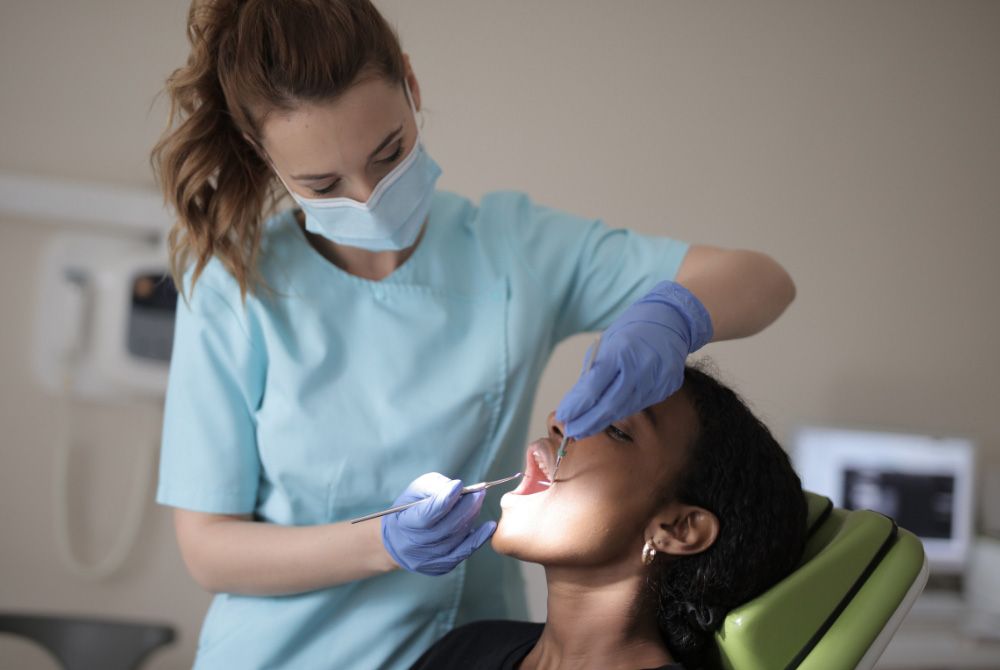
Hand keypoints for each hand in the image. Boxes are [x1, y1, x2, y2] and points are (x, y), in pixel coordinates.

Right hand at [381, 472, 495, 575]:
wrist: (399, 541)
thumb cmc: (409, 509)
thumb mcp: (415, 493)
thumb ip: (435, 487)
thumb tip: (459, 488)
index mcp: (405, 524)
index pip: (427, 514)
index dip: (444, 500)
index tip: (459, 485)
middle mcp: (415, 546)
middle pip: (447, 526)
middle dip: (466, 506)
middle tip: (479, 492)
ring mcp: (429, 559)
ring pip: (457, 537)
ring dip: (472, 517)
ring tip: (478, 501)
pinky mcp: (441, 566)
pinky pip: (464, 552)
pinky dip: (479, 539)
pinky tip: (489, 526)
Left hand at [555, 280, 712, 438]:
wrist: (671, 319)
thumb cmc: (632, 330)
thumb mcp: (606, 344)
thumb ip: (593, 373)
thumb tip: (576, 402)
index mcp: (621, 352)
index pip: (594, 387)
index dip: (577, 406)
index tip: (563, 417)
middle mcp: (641, 367)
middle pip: (610, 405)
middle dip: (588, 422)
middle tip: (572, 432)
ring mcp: (657, 379)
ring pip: (625, 408)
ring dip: (603, 421)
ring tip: (585, 428)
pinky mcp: (667, 386)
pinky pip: (640, 404)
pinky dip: (622, 411)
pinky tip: (609, 416)